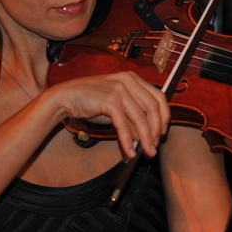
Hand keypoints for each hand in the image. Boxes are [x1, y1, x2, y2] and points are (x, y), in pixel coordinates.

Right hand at [55, 71, 169, 157]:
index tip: (162, 132)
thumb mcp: (116, 109)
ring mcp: (120, 89)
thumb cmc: (91, 101)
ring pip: (140, 117)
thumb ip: (132, 119)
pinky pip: (123, 124)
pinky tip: (129, 151)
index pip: (158, 97)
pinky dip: (128, 140)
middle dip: (156, 130)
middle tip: (154, 146)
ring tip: (147, 152)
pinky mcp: (110, 99)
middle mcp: (129, 81)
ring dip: (145, 138)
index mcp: (133, 79)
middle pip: (153, 107)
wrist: (66, 97)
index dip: (164, 116)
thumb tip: (146, 137)